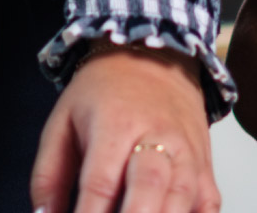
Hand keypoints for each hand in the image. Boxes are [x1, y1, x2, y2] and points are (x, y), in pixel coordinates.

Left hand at [31, 42, 219, 212]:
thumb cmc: (105, 93)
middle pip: (148, 187)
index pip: (100, 181)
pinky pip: (208, 204)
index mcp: (114, 124)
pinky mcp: (205, 168)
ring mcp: (186, 154)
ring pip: (183, 198)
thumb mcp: (62, 123)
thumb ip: (48, 176)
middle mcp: (156, 136)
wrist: (152, 58)